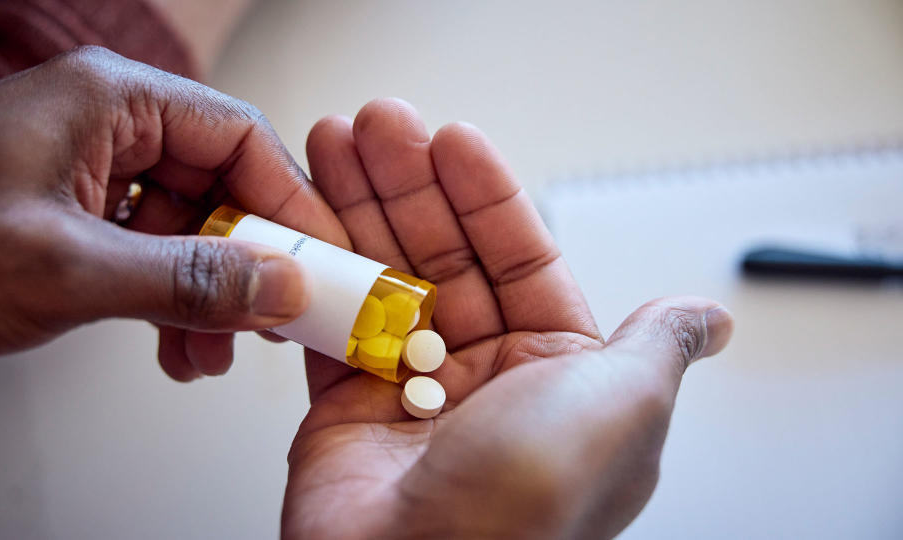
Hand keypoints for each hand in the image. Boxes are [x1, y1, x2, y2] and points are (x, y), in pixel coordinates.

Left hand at [0, 46, 346, 381]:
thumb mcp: (68, 270)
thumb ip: (187, 280)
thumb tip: (280, 286)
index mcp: (111, 101)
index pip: (240, 137)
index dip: (291, 202)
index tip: (321, 260)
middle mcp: (108, 124)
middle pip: (221, 183)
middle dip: (247, 261)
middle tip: (273, 315)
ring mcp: (92, 166)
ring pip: (190, 223)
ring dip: (209, 291)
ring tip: (211, 349)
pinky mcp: (78, 208)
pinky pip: (153, 245)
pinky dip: (171, 297)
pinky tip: (174, 342)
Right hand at [283, 99, 733, 538]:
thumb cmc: (529, 506)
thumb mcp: (623, 404)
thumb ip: (657, 344)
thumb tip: (710, 317)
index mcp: (558, 374)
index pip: (522, 258)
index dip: (485, 194)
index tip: (450, 141)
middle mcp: (487, 381)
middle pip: (445, 258)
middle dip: (410, 187)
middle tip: (378, 129)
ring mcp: (413, 391)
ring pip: (385, 281)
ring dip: (358, 212)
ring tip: (335, 147)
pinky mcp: (348, 407)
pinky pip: (331, 324)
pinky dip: (316, 272)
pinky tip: (306, 219)